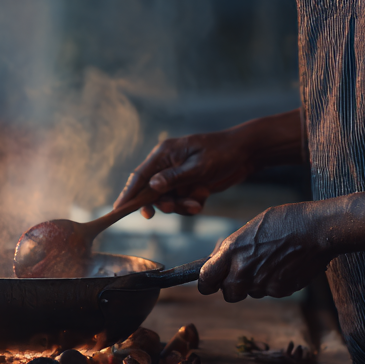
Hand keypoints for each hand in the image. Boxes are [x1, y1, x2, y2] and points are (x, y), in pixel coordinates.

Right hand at [114, 126, 258, 218]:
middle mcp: (167, 165)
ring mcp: (178, 176)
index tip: (118, 210)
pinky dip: (190, 205)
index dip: (128, 194)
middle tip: (172, 208)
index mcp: (164, 154)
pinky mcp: (189, 185)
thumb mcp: (198, 167)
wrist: (246, 153)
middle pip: (151, 192)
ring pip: (168, 200)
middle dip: (163, 203)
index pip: (139, 176)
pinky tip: (203, 197)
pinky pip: (182, 202)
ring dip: (180, 206)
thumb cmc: (222, 153)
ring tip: (197, 202)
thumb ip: (174, 178)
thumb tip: (151, 187)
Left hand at [197, 203, 329, 300]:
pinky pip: (270, 292)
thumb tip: (216, 261)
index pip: (206, 279)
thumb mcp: (250, 228)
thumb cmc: (284, 221)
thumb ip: (232, 248)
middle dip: (232, 287)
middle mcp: (244, 270)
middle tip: (242, 273)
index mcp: (232, 251)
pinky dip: (274, 283)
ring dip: (255, 284)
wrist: (317, 230)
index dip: (206, 283)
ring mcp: (263, 283)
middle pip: (229, 294)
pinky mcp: (281, 290)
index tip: (209, 282)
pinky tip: (283, 265)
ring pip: (251, 293)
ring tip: (270, 261)